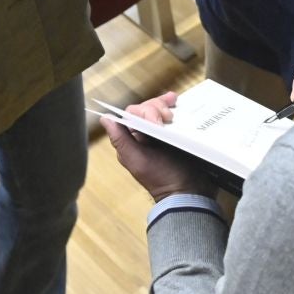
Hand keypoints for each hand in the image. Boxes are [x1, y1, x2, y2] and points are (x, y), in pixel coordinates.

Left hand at [102, 93, 216, 199]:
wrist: (188, 190)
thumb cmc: (162, 179)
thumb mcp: (139, 161)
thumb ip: (121, 141)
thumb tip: (105, 119)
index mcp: (132, 141)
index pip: (132, 114)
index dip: (144, 111)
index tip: (157, 120)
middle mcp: (144, 134)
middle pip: (146, 108)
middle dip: (156, 109)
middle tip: (168, 119)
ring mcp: (160, 132)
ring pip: (158, 108)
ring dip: (164, 106)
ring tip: (173, 115)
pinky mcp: (175, 132)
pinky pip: (171, 114)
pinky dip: (174, 107)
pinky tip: (177, 102)